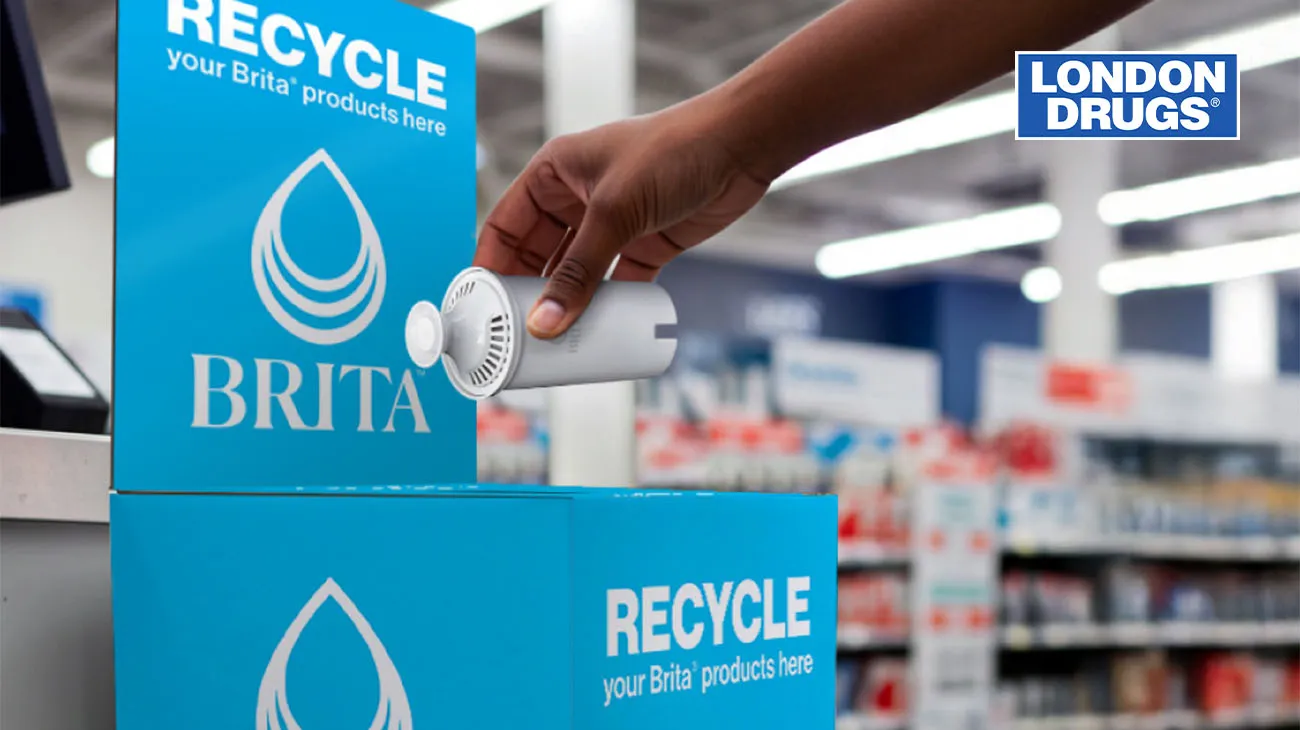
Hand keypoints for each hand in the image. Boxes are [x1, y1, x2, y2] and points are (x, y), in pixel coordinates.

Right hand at [473, 99, 769, 338]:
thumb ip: (579, 271)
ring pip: (576, 273)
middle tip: (514, 333)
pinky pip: (614, 283)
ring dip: (565, 304)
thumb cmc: (673, 150)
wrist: (741, 147)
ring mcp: (612, 223)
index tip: (479, 305)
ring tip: (551, 341)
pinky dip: (606, 307)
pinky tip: (595, 331)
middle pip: (537, 254)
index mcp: (555, 172)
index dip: (489, 264)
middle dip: (525, 293)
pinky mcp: (645, 244)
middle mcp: (578, 198)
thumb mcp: (615, 212)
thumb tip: (545, 322)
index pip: (506, 223)